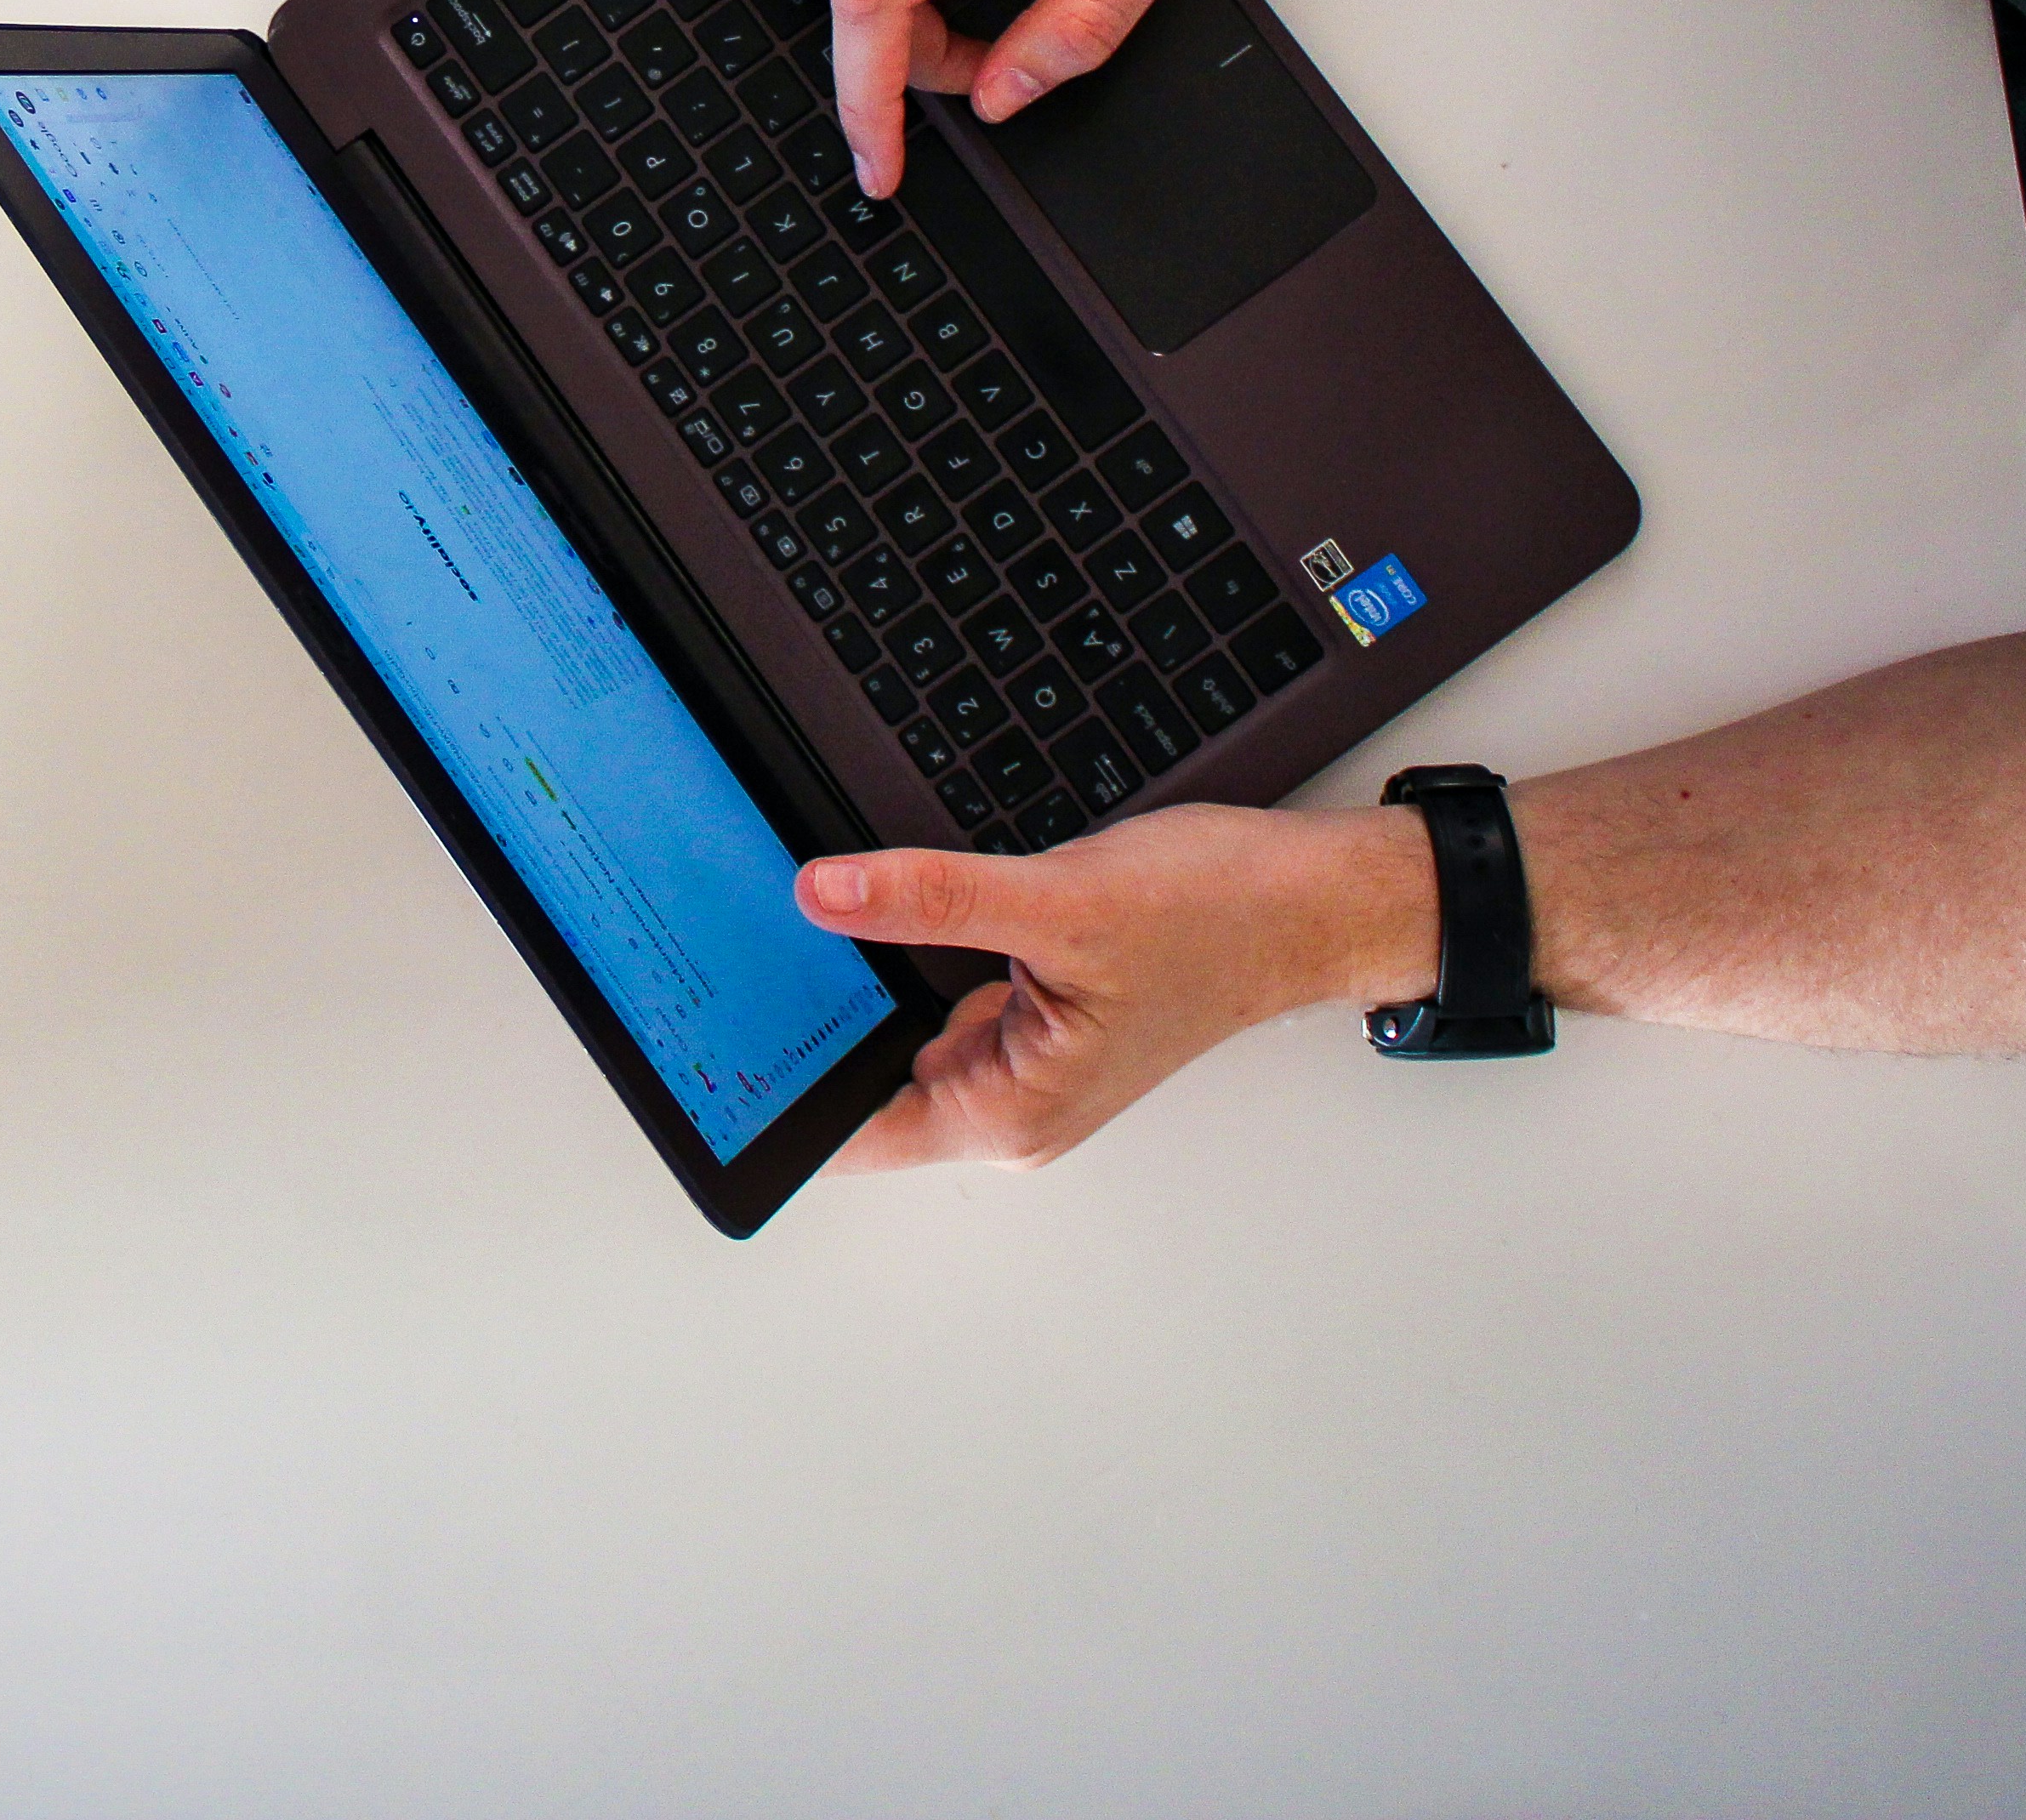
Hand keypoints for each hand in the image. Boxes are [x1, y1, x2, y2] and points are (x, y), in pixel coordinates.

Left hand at [799, 801, 1422, 1169]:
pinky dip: (910, 953)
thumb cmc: (1221, 919)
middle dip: (811, 1020)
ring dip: (864, 981)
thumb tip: (824, 893)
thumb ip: (934, 897)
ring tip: (808, 918)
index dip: (777, 1090)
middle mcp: (1013, 1102)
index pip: (852, 1132)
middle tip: (743, 948)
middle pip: (867, 1078)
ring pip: (903, 1028)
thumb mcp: (1061, 898)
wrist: (1311, 900)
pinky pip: (943, 992)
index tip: (714, 1039)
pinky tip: (880, 905)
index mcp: (1011, 1111)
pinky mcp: (1038, 1011)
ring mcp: (1026, 1058)